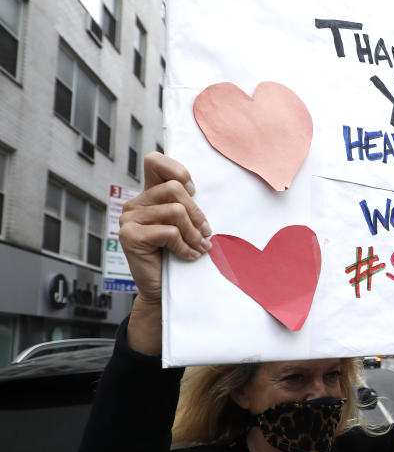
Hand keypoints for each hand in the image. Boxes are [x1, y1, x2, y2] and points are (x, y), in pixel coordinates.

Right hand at [118, 153, 209, 352]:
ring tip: (200, 247)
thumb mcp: (186, 225)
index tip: (192, 192)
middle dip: (197, 213)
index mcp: (148, 195)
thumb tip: (195, 189)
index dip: (177, 171)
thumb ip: (186, 205)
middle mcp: (134, 203)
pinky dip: (184, 245)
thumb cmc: (178, 255)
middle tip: (206, 234)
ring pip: (175, 211)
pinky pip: (168, 232)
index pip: (154, 161)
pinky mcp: (129, 236)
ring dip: (194, 233)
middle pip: (174, 189)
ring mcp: (128, 219)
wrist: (164, 290)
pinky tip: (188, 256)